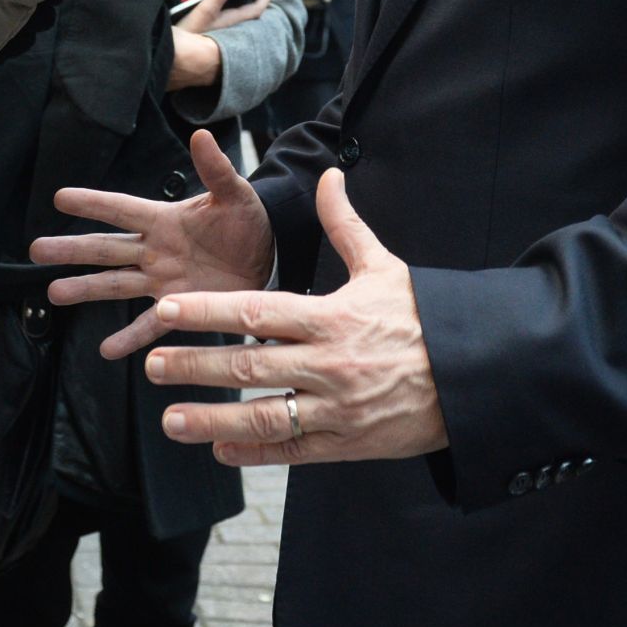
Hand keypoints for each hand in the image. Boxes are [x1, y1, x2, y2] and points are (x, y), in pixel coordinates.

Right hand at [29, 128, 273, 358]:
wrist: (270, 254)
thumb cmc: (248, 219)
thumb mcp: (234, 193)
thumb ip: (215, 169)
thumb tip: (201, 134)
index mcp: (164, 219)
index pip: (121, 208)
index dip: (93, 203)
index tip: (59, 198)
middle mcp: (155, 250)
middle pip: (105, 248)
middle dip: (71, 249)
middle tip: (36, 249)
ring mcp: (163, 280)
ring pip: (116, 285)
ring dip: (85, 289)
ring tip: (53, 294)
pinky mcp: (180, 306)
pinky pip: (150, 325)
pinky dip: (129, 337)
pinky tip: (106, 350)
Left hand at [142, 167, 446, 467]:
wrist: (474, 374)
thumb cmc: (424, 317)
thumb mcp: (385, 266)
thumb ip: (346, 225)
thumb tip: (329, 176)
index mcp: (331, 316)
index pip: (256, 310)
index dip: (208, 310)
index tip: (168, 309)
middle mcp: (328, 363)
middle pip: (248, 364)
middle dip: (195, 365)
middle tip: (152, 364)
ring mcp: (337, 407)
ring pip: (264, 414)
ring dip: (212, 418)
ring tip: (169, 418)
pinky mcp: (348, 443)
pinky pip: (294, 449)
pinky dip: (255, 451)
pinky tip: (220, 448)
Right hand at [174, 0, 273, 34]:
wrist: (177, 57)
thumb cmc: (192, 33)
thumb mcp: (207, 8)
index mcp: (233, 22)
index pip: (256, 8)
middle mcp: (229, 28)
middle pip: (245, 12)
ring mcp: (219, 32)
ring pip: (231, 14)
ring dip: (231, 1)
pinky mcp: (208, 35)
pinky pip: (219, 18)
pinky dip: (218, 7)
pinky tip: (206, 1)